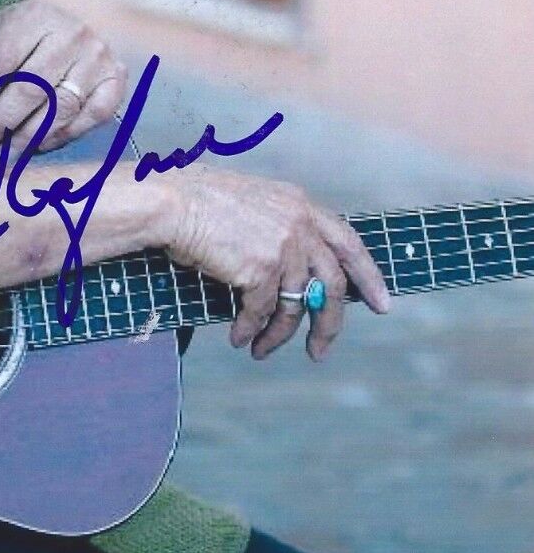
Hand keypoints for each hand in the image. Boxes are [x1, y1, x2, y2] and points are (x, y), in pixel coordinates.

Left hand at [0, 0, 127, 159]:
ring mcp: (99, 57)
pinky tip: (36, 148)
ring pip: (59, 107)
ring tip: (1, 155)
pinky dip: (62, 136)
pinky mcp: (117, 79)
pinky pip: (90, 117)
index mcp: (35, 16)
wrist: (73, 29)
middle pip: (29, 88)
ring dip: (26, 137)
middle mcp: (72, 33)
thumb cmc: (22, 35)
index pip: (0, 60)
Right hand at [159, 165, 391, 360]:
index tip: (382, 305)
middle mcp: (298, 225)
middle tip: (320, 350)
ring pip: (296, 306)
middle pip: (332, 285)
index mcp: (299, 205)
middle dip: (330, 325)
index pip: (348, 243)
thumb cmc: (198, 201)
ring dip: (279, 336)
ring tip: (262, 351)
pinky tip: (239, 338)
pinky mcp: (260, 269)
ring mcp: (282, 248)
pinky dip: (250, 330)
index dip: (368, 276)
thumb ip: (280, 228)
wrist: (171, 202)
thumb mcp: (253, 204)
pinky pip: (262, 312)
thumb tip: (295, 274)